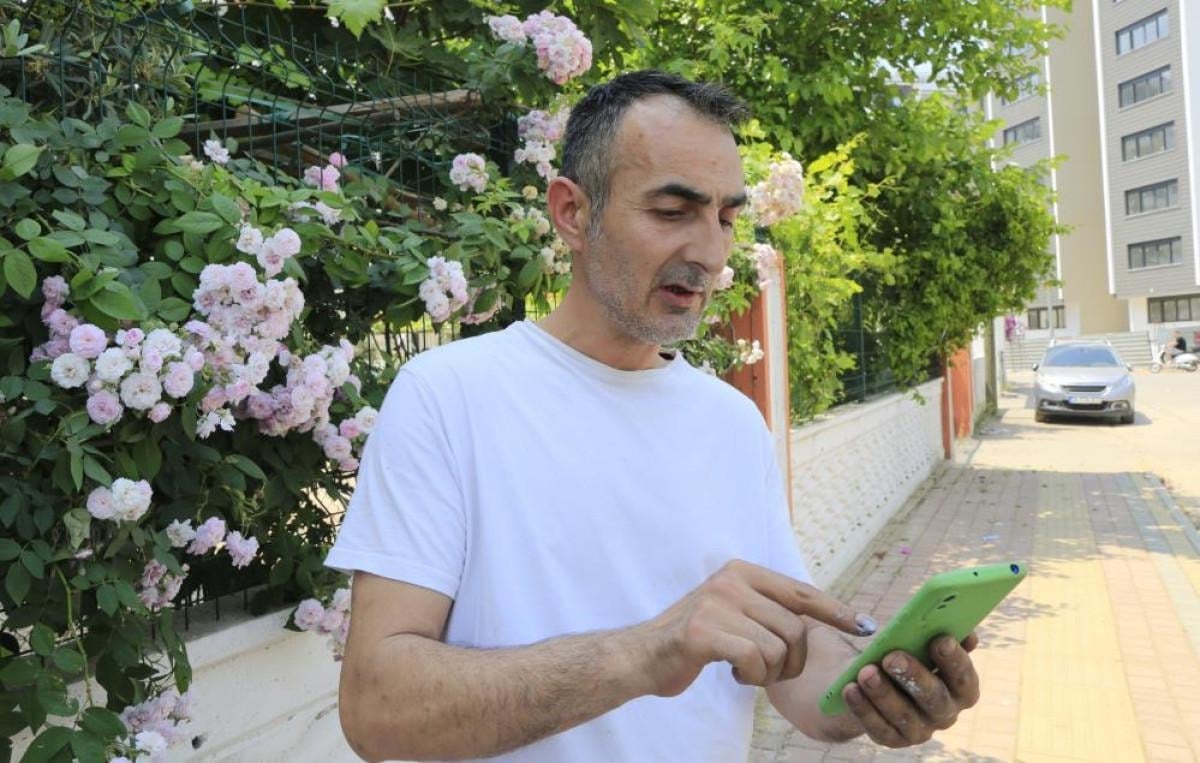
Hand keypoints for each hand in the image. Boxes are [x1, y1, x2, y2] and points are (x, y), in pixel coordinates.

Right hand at [630, 560, 877, 696]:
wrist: (643, 656)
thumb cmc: (696, 640)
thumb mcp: (733, 612)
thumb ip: (766, 607)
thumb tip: (816, 617)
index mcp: (742, 572)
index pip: (802, 591)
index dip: (837, 610)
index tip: (865, 626)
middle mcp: (731, 581)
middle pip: (795, 628)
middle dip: (793, 662)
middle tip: (772, 673)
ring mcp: (716, 604)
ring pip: (778, 647)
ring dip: (770, 672)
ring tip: (748, 672)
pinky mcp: (703, 631)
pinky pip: (754, 659)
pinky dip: (752, 676)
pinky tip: (734, 675)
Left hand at [843, 632, 980, 746]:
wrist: (870, 679)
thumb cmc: (902, 653)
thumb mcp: (917, 640)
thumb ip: (936, 632)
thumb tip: (956, 627)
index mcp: (960, 688)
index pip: (964, 678)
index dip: (955, 660)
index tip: (939, 639)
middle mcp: (944, 713)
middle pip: (935, 699)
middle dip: (914, 677)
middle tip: (892, 657)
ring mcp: (919, 730)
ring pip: (904, 715)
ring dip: (883, 693)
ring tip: (865, 672)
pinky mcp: (892, 738)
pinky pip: (878, 726)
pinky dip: (863, 708)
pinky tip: (850, 689)